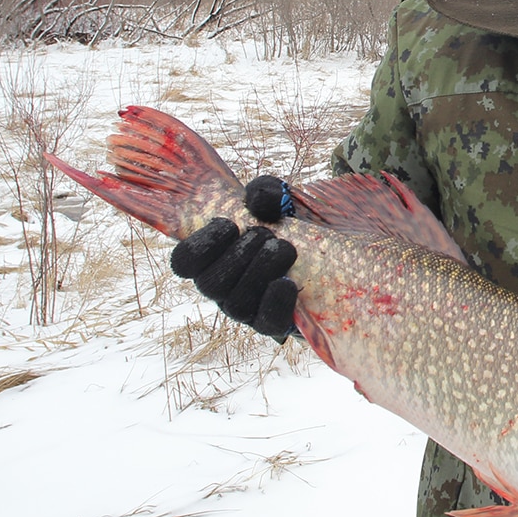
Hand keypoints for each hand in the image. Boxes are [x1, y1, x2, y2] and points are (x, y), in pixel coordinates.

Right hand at [168, 175, 300, 340]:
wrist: (332, 251)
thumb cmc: (294, 223)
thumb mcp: (281, 200)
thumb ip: (267, 192)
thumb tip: (257, 200)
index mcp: (213, 257)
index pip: (184, 262)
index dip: (199, 246)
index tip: (230, 224)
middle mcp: (223, 287)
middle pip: (210, 285)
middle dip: (238, 256)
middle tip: (266, 234)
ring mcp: (247, 309)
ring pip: (236, 304)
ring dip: (259, 272)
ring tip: (284, 248)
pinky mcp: (275, 324)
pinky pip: (266, 323)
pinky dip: (275, 302)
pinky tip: (287, 282)